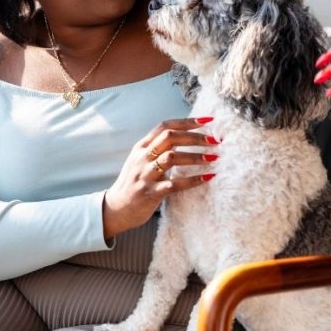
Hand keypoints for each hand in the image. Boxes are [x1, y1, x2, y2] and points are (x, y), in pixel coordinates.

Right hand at [102, 117, 218, 239]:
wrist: (115, 209)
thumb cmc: (133, 184)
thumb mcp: (141, 161)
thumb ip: (157, 150)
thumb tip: (183, 138)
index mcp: (141, 147)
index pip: (164, 126)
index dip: (186, 122)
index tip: (207, 121)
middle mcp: (142, 157)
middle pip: (170, 138)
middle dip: (194, 138)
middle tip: (215, 141)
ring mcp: (145, 175)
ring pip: (172, 157)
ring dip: (195, 157)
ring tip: (213, 158)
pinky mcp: (150, 193)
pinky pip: (174, 184)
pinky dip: (193, 180)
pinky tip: (207, 178)